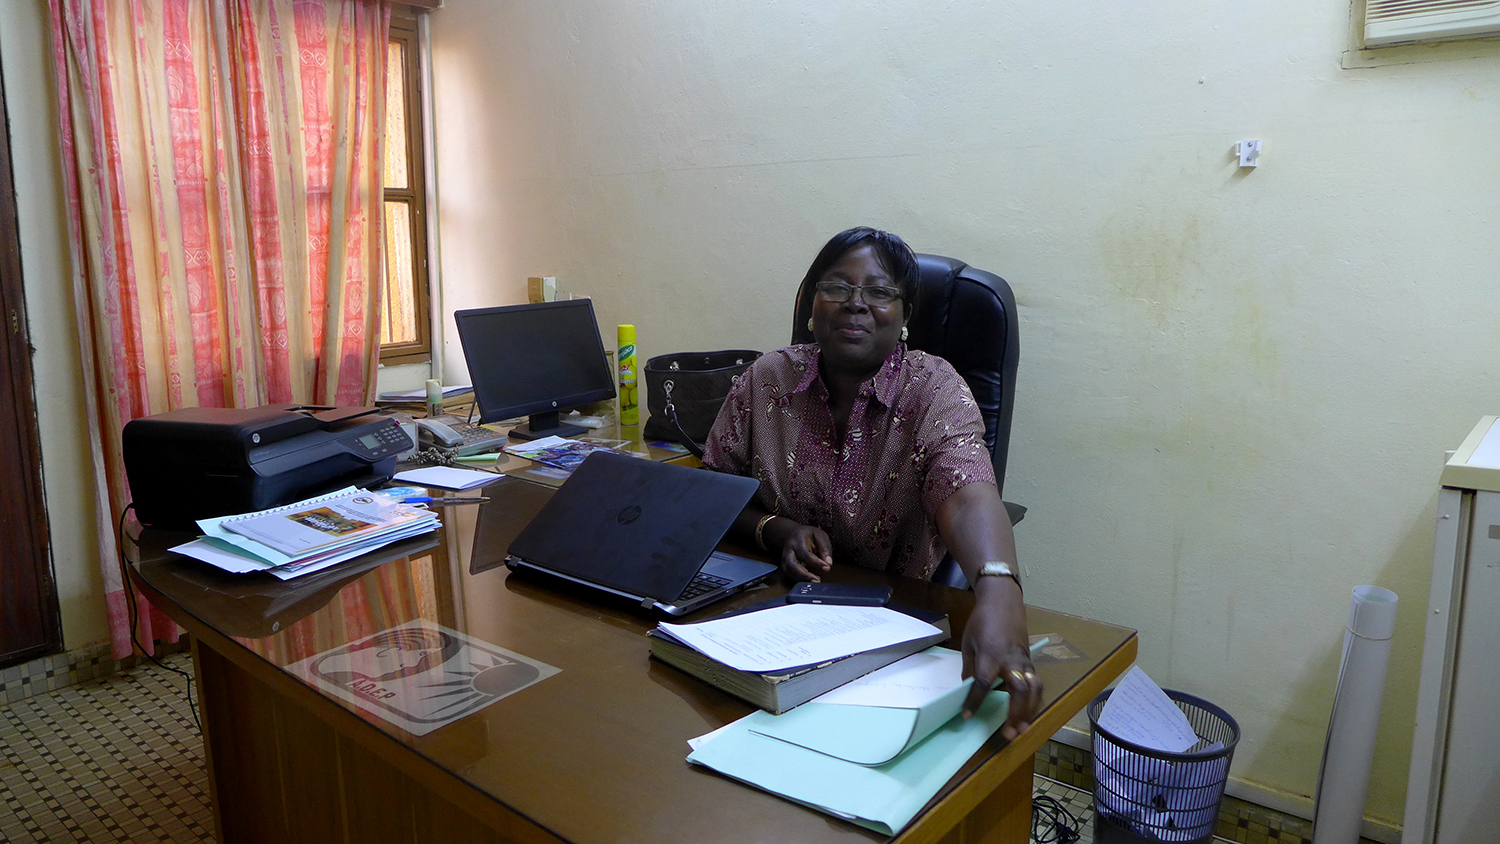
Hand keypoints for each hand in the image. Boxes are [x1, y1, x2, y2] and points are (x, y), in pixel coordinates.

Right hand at [766, 518, 832, 581]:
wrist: (791, 534)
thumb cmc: (807, 535)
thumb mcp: (819, 535)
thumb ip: (825, 548)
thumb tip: (829, 563)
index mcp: (797, 540)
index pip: (805, 553)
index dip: (816, 562)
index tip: (826, 567)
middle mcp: (789, 551)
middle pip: (791, 564)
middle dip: (804, 574)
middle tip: (817, 580)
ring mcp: (785, 559)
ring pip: (789, 572)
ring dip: (801, 579)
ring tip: (815, 581)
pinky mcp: (785, 566)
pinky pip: (789, 575)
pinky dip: (799, 580)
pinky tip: (809, 580)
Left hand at [959, 580, 1040, 739]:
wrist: (1003, 602)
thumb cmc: (982, 621)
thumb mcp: (968, 643)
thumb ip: (970, 668)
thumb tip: (968, 689)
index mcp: (990, 654)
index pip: (983, 683)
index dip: (975, 701)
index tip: (967, 716)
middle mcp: (1011, 660)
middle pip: (1017, 690)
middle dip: (1015, 713)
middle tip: (1008, 733)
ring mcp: (1024, 661)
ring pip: (1034, 688)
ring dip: (1029, 711)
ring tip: (1022, 729)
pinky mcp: (1030, 661)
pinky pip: (1036, 683)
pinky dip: (1034, 701)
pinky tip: (1028, 714)